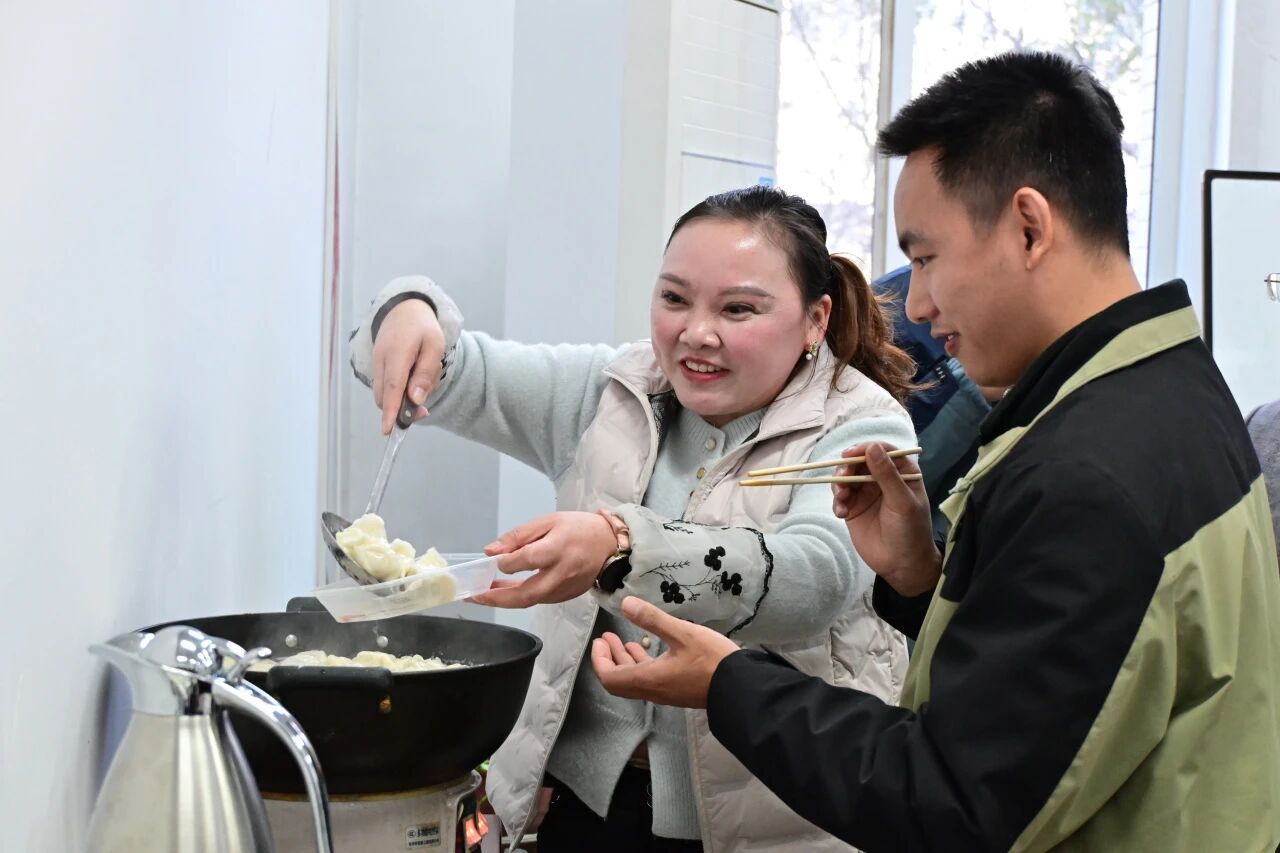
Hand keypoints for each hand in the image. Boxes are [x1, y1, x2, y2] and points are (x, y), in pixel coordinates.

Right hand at [370, 298, 445, 434]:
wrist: (403, 309)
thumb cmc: (423, 327)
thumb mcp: (435, 345)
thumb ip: (425, 373)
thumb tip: (416, 398)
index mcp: (397, 353)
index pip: (392, 387)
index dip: (390, 411)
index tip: (388, 430)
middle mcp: (381, 360)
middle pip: (385, 396)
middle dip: (401, 409)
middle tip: (424, 410)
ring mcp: (376, 363)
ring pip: (384, 393)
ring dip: (401, 399)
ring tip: (421, 384)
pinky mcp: (377, 366)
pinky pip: (385, 386)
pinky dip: (397, 391)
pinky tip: (412, 379)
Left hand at [468, 511, 616, 607]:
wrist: (610, 544)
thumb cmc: (578, 528)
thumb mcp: (548, 521)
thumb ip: (518, 536)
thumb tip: (491, 552)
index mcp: (557, 549)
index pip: (526, 560)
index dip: (506, 562)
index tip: (491, 560)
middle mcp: (562, 573)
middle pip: (526, 594)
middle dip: (496, 598)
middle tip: (473, 596)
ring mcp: (565, 589)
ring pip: (530, 600)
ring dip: (505, 599)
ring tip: (484, 592)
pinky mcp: (566, 597)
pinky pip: (539, 599)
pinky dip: (520, 597)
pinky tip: (506, 591)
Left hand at [591, 596, 739, 708]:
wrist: (741, 686)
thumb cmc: (711, 659)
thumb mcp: (682, 633)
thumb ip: (652, 619)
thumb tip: (625, 603)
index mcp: (649, 679)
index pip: (610, 678)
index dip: (600, 660)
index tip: (599, 640)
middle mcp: (653, 690)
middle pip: (620, 680)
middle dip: (610, 657)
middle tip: (606, 637)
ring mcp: (666, 692)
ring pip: (636, 680)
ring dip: (626, 660)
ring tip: (622, 639)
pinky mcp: (678, 690)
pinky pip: (650, 679)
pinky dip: (642, 664)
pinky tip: (649, 649)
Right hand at [832, 442, 940, 596]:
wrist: (901, 565)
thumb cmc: (911, 531)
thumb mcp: (902, 501)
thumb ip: (886, 474)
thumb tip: (871, 447)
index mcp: (901, 472)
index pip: (882, 450)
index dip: (865, 448)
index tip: (851, 454)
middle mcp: (882, 478)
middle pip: (859, 461)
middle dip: (847, 467)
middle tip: (842, 478)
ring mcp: (866, 492)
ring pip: (846, 477)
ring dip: (839, 484)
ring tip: (842, 498)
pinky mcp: (854, 507)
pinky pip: (840, 497)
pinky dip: (837, 502)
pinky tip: (842, 514)